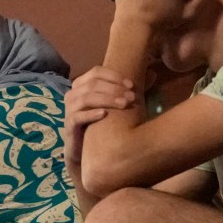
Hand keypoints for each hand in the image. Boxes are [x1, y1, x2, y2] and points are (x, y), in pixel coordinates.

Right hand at [63, 66, 139, 192]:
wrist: (85, 151)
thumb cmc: (102, 124)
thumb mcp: (115, 104)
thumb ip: (130, 88)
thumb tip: (154, 74)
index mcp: (82, 85)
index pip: (96, 72)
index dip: (114, 76)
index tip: (132, 85)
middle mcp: (73, 94)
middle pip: (93, 84)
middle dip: (115, 88)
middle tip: (132, 97)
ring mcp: (69, 110)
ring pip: (86, 98)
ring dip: (107, 99)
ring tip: (124, 104)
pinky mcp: (69, 126)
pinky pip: (78, 117)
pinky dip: (91, 114)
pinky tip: (105, 115)